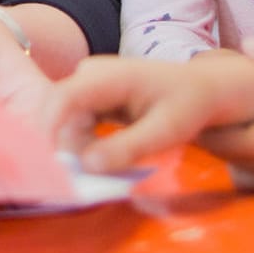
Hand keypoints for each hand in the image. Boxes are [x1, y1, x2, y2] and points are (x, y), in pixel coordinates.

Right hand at [38, 49, 253, 173]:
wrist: (202, 89)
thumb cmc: (189, 106)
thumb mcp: (167, 131)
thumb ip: (128, 147)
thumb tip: (87, 166)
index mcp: (111, 75)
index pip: (64, 98)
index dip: (51, 131)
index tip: (58, 168)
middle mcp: (92, 73)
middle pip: (57, 109)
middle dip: (61, 145)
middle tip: (79, 179)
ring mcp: (89, 81)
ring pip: (63, 116)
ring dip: (71, 146)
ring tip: (97, 171)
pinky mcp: (90, 94)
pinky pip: (73, 119)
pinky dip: (79, 142)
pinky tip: (99, 159)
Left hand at [196, 40, 253, 188]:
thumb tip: (243, 42)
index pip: (215, 138)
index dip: (196, 117)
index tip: (185, 94)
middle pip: (220, 154)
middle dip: (206, 128)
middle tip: (196, 99)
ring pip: (236, 165)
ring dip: (228, 141)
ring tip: (222, 111)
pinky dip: (246, 151)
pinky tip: (253, 125)